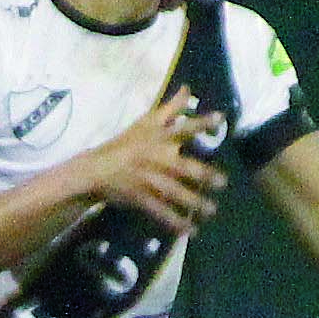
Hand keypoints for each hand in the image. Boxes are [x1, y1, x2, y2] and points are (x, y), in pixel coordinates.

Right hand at [83, 87, 227, 230]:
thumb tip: (187, 87)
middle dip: (202, 175)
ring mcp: (148, 179)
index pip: (182, 127)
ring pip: (174, 192)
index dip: (201, 122)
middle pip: (182, 166)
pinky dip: (175, 221)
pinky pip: (161, 211)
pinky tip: (189, 230)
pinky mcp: (141, 197)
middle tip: (222, 183)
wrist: (96, 169)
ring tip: (212, 210)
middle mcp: (155, 158)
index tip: (221, 118)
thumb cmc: (126, 143)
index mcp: (158, 138)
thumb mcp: (146, 122)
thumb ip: (170, 107)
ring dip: (193, 202)